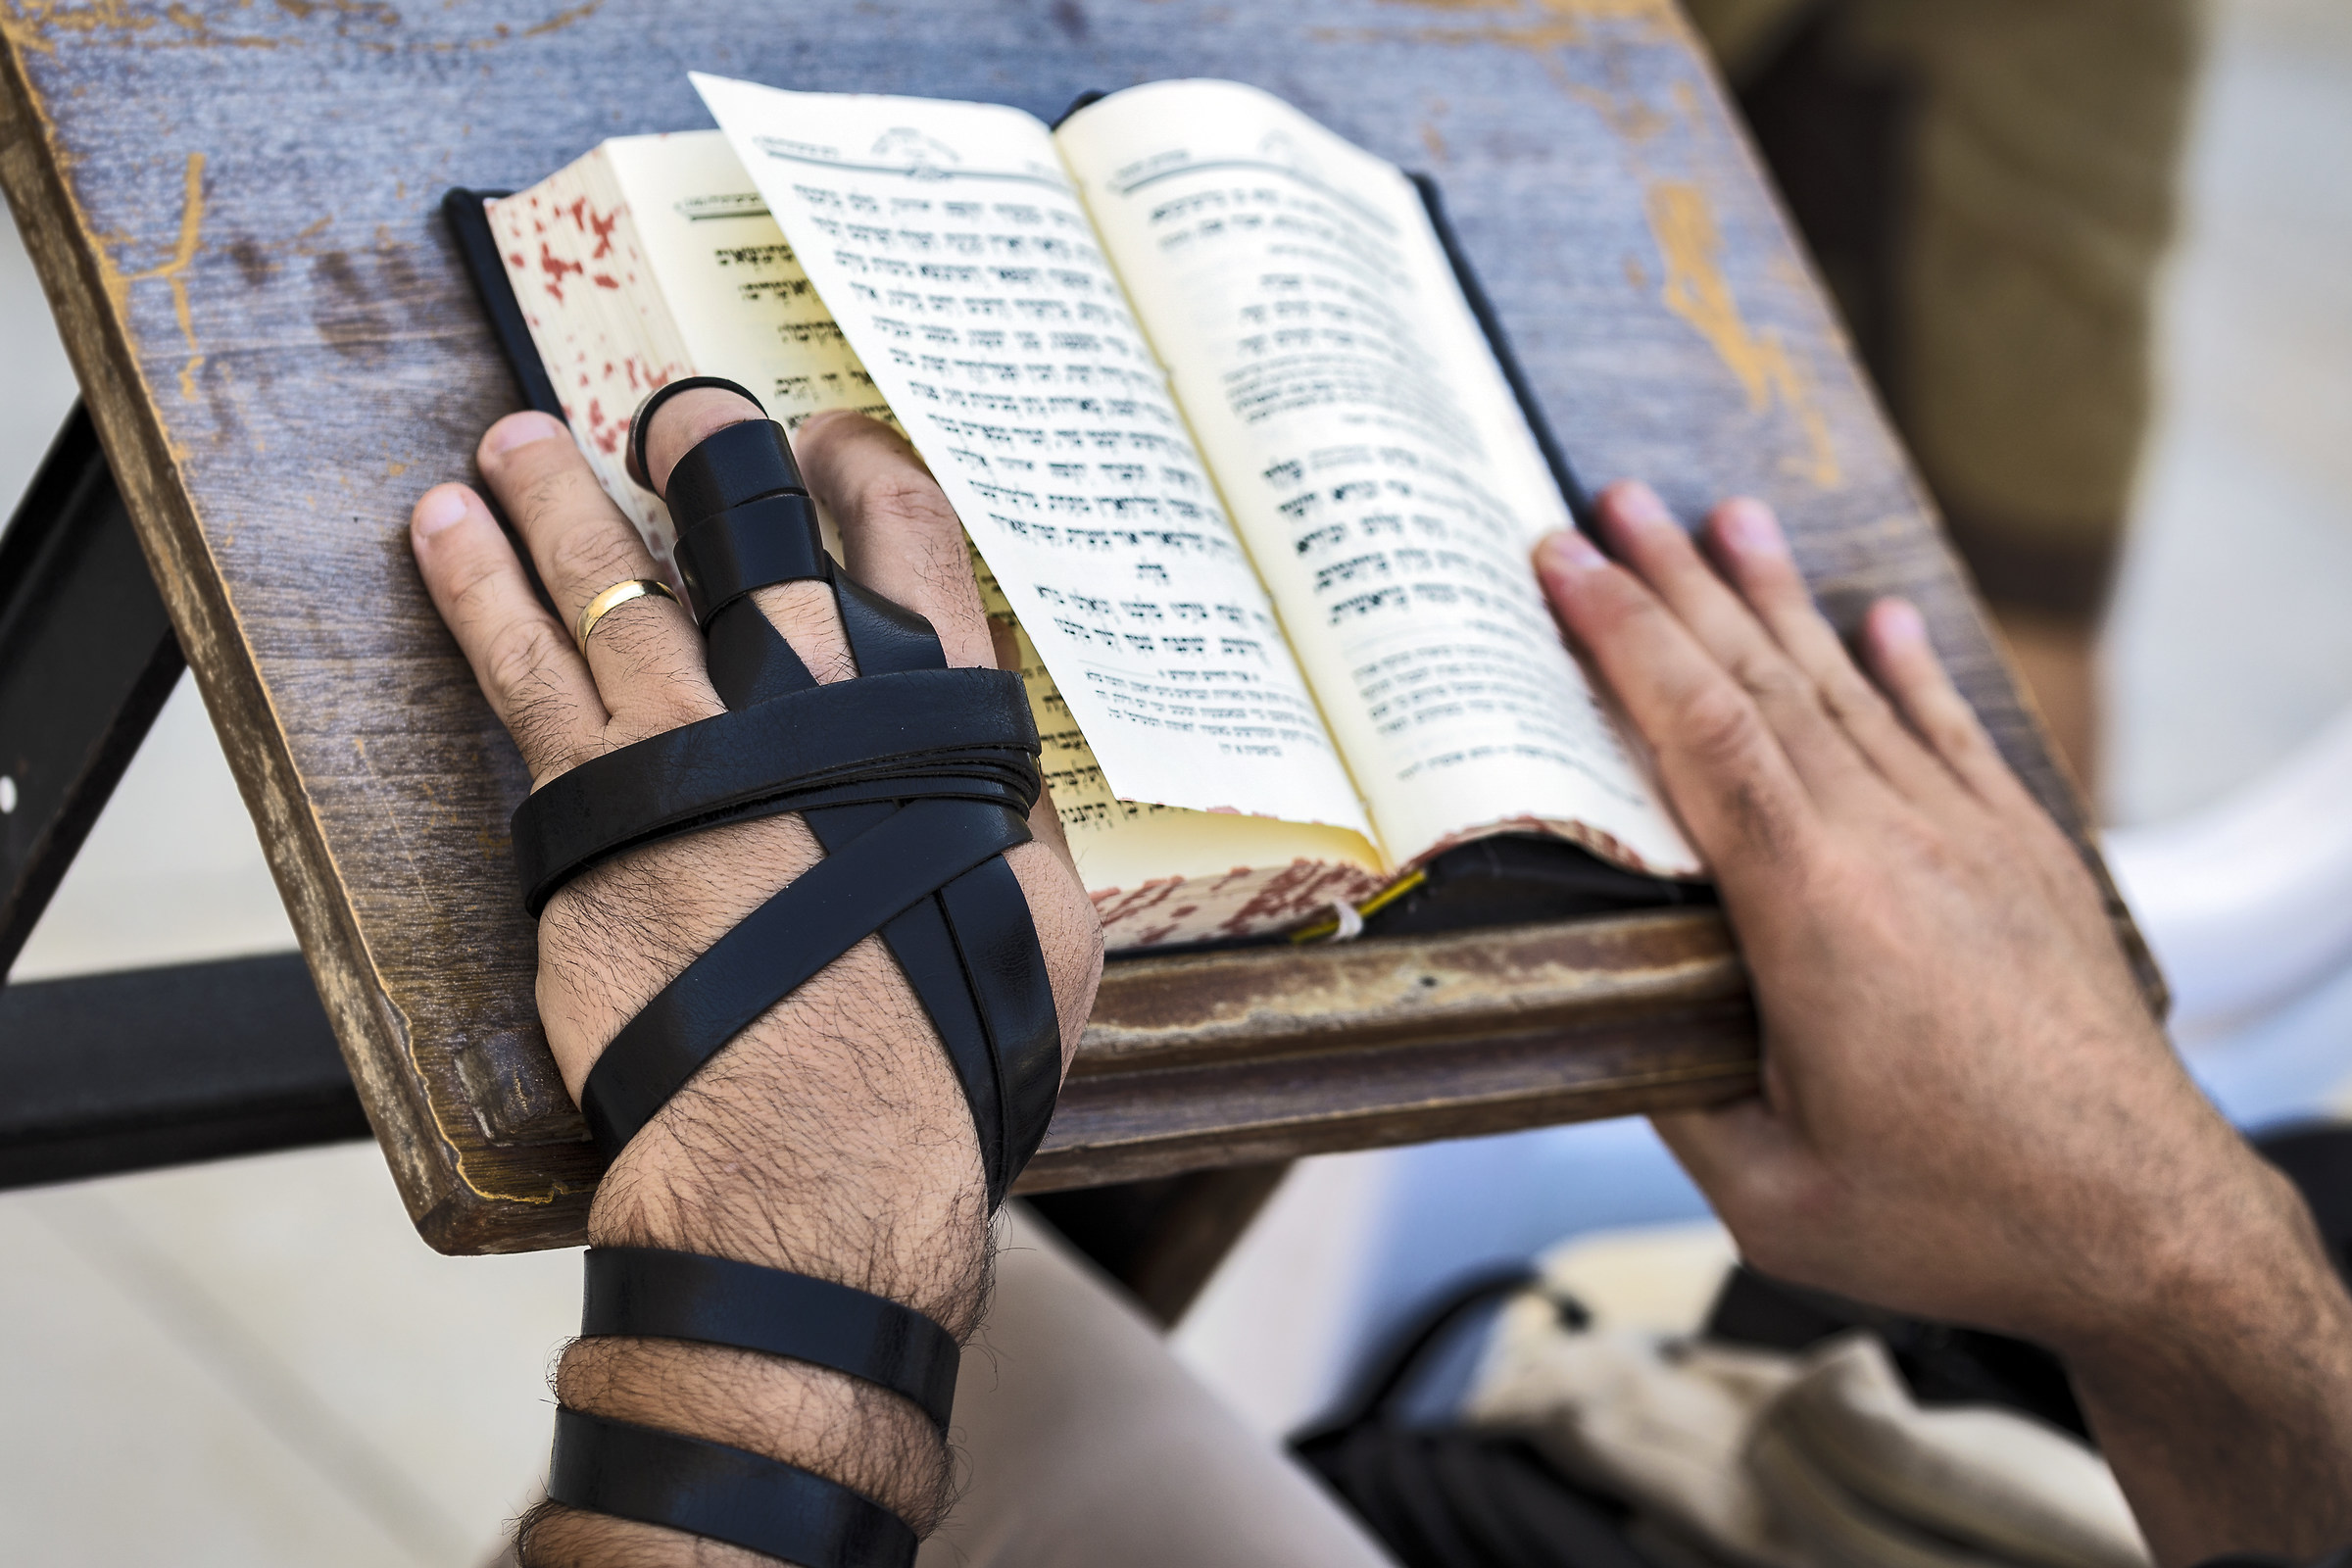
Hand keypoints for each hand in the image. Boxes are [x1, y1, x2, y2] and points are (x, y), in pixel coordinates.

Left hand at [409, 391, 1101, 1554]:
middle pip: (744, 520)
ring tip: (511, 442)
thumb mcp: (1042, 921)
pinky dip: (475, 586)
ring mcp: (684, 738)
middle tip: (673, 413)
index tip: (826, 446)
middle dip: (706, 447)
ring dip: (556, 494)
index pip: (908, 537)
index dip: (863, 471)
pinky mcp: (583, 804)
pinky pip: (516, 664)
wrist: (818, 1145)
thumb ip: (1012, 822)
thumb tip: (998, 780)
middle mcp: (805, 693)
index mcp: (934, 712)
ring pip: (606, 571)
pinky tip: (441, 532)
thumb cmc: (948, 1052)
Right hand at [1536, 482, 2351, 1562]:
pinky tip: (1876, 619)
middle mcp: (1891, 843)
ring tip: (1724, 517)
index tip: (1567, 564)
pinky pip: (1951, 736)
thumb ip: (1678, 1098)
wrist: (2149, 1222)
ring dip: (1775, 599)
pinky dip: (1905, 669)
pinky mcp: (2025, 859)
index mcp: (1812, 909)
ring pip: (1850, 690)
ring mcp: (1967, 841)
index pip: (1700, 733)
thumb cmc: (1958, 1215)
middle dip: (1676, 582)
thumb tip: (1610, 1024)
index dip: (1624, 638)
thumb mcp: (1772, 1195)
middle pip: (1763, 680)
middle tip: (1612, 499)